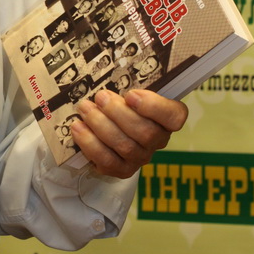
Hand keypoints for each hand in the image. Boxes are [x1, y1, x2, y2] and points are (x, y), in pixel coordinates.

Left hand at [70, 89, 187, 178]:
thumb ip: (126, 88)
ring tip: (85, 108)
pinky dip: (90, 143)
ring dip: (101, 125)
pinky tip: (78, 128)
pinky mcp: (122, 170)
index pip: (175, 116)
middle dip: (118, 113)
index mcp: (166, 119)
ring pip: (125, 146)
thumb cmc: (120, 104)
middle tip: (100, 97)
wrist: (105, 130)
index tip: (130, 94)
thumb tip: (107, 83)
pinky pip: (107, 161)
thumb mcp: (127, 93)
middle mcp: (158, 141)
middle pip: (145, 132)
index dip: (154, 107)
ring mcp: (141, 158)